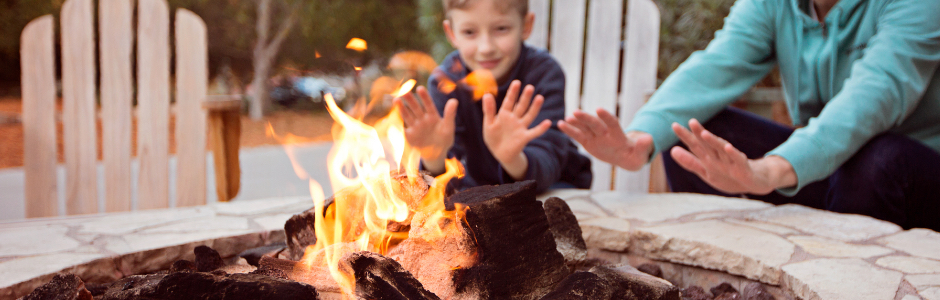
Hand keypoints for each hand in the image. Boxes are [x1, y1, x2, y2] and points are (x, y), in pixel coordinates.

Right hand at [394, 86, 457, 173]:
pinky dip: (396, 125)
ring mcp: (415, 127)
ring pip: (408, 116)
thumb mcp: (448, 127)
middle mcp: (423, 119)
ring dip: (402, 109)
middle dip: (411, 100)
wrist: (437, 154)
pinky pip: (402, 129)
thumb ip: (450, 114)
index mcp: (433, 116)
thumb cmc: (445, 139)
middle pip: (416, 108)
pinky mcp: (410, 135)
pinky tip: (389, 119)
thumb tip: (454, 100)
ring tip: (396, 100)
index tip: (420, 89)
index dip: (424, 97)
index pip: (428, 105)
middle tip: (405, 91)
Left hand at [482, 80, 551, 179]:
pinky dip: (541, 128)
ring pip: (529, 115)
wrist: (499, 154)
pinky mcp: (524, 137)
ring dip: (534, 107)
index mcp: (504, 114)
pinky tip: (548, 122)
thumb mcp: (488, 123)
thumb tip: (487, 94)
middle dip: (525, 97)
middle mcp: (515, 118)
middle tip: (530, 87)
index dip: (513, 92)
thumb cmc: (494, 137)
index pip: (509, 101)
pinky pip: (534, 132)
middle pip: (521, 106)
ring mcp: (521, 127)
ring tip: (540, 98)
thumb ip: (488, 110)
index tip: (517, 82)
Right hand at [558, 108, 652, 170]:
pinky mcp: (588, 141)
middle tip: (576, 112)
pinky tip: (560, 124)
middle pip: (595, 124)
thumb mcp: (640, 154)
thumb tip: (648, 138)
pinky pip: (578, 135)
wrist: (625, 156)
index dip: (606, 117)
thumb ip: (643, 146)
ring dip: (576, 122)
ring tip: (567, 118)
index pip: (612, 123)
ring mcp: (596, 136)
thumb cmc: (634, 155)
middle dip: (586, 118)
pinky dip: (570, 130)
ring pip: (585, 127)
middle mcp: (605, 132)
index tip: (599, 109)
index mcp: (618, 135)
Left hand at [670, 118, 795, 194]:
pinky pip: (737, 159)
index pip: (695, 145)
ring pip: (721, 150)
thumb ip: (690, 162)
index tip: (674, 125)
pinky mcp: (743, 167)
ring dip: (714, 141)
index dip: (685, 136)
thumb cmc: (728, 175)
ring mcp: (731, 161)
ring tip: (705, 134)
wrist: (754, 183)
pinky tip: (727, 147)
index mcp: (709, 157)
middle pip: (707, 144)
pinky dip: (733, 154)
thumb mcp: (706, 171)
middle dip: (699, 133)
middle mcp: (719, 156)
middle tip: (692, 121)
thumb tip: (672, 151)